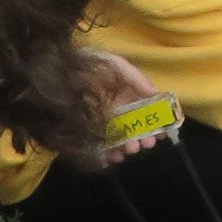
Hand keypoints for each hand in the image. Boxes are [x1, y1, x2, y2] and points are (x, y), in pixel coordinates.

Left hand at [82, 49, 161, 165]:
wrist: (58, 70)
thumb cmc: (90, 65)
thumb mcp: (116, 65)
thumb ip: (136, 78)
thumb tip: (156, 93)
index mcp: (129, 97)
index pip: (147, 114)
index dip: (157, 124)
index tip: (163, 133)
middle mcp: (119, 112)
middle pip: (136, 130)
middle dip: (143, 139)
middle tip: (146, 144)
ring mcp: (104, 124)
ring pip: (120, 140)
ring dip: (128, 148)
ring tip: (129, 149)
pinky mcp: (89, 133)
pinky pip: (100, 148)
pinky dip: (107, 155)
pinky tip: (111, 157)